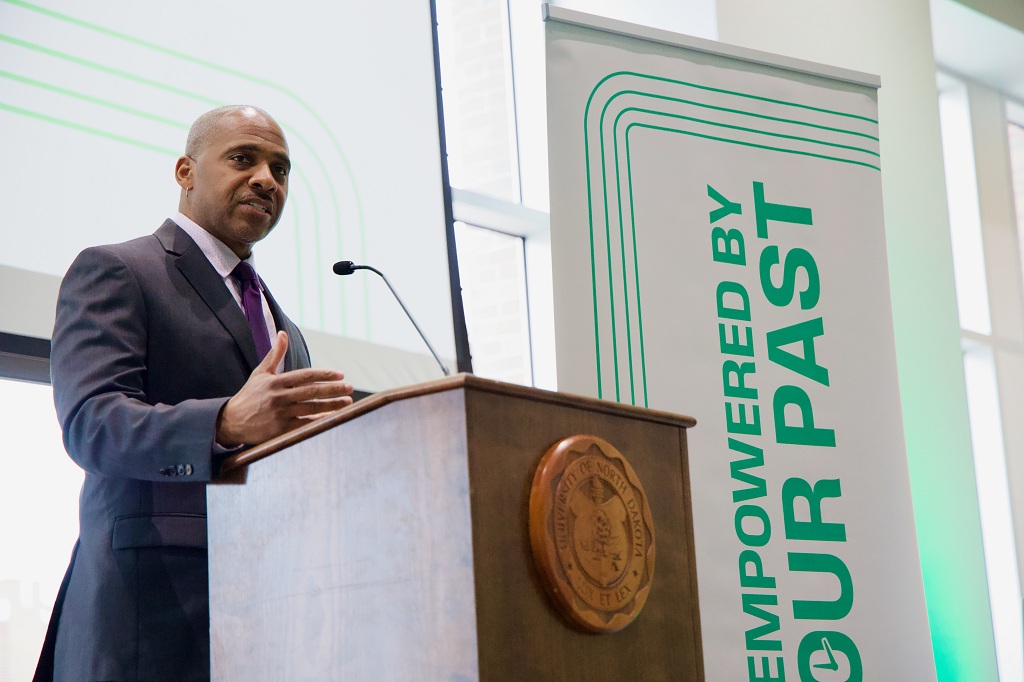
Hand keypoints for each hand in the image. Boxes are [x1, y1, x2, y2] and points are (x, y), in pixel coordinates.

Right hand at [216, 331, 353, 445]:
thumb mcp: (260, 373)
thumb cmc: (249, 395)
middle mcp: (279, 397)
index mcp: (276, 382)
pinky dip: (320, 422)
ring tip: (347, 402)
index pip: (305, 376)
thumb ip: (275, 354)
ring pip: (312, 409)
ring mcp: (280, 414)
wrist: (231, 421)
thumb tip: (282, 333)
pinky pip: (305, 425)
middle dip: (334, 390)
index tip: (340, 375)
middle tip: (350, 388)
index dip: (324, 375)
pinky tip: (333, 418)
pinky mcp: (280, 430)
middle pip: (312, 392)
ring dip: (332, 406)